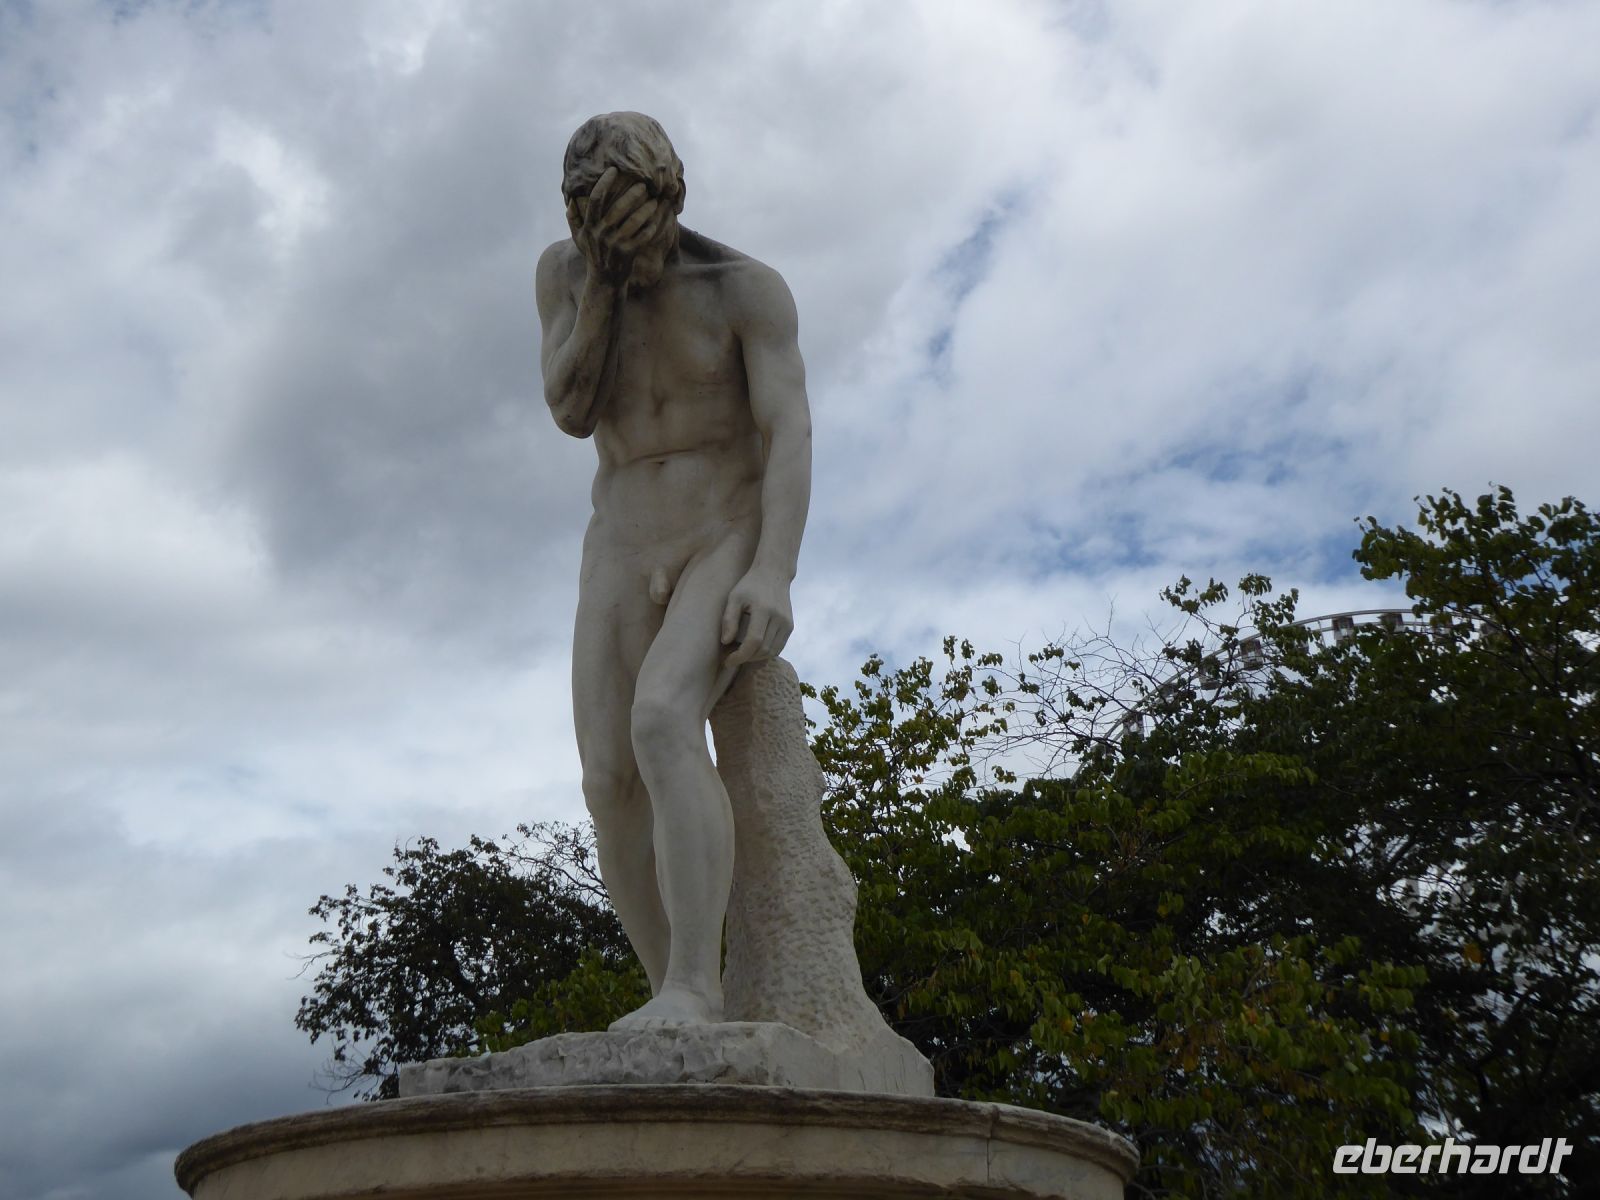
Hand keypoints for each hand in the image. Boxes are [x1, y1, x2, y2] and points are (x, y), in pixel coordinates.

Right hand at [566, 167, 662, 285]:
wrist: (605, 281)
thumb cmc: (593, 255)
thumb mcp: (579, 238)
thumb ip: (573, 218)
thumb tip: (570, 200)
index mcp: (589, 226)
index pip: (596, 199)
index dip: (604, 182)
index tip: (614, 170)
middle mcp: (601, 234)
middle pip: (618, 208)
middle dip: (632, 194)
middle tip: (643, 184)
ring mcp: (615, 244)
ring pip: (634, 221)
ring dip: (646, 209)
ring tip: (655, 199)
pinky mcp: (629, 253)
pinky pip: (643, 236)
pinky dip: (651, 226)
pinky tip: (657, 218)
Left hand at [720, 568, 793, 667]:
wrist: (774, 574)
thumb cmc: (750, 585)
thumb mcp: (734, 597)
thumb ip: (729, 619)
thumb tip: (726, 642)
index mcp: (763, 609)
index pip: (754, 641)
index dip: (740, 655)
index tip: (727, 660)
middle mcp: (779, 618)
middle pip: (763, 649)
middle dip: (746, 658)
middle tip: (732, 658)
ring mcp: (787, 623)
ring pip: (772, 651)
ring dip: (756, 657)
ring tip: (742, 654)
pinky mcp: (790, 626)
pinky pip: (779, 647)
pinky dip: (766, 652)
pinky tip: (754, 650)